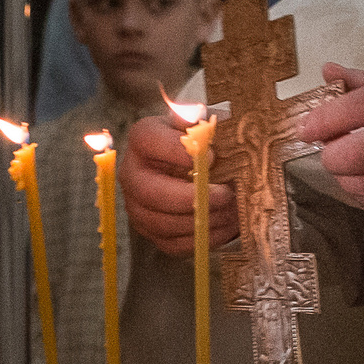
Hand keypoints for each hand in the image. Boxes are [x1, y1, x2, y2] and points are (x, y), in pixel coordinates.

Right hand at [121, 111, 237, 256]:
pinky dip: (202, 239)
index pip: (148, 139)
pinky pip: (172, 244)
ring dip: (201, 221)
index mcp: (143, 139)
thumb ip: (203, 120)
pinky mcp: (151, 230)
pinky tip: (226, 227)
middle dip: (190, 198)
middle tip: (225, 194)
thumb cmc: (201, 142)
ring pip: (161, 223)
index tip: (213, 155)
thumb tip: (204, 119)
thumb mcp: (203, 123)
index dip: (177, 149)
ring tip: (232, 212)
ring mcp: (137, 205)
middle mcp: (132, 173)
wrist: (197, 164)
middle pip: (149, 192)